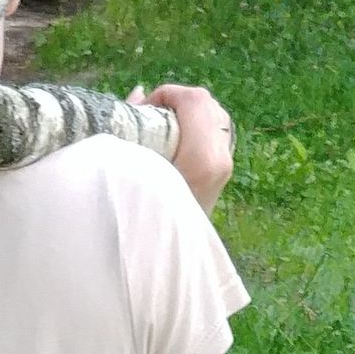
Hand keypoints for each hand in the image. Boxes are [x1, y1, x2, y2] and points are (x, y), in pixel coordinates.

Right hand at [128, 80, 234, 212]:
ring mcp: (225, 168)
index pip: (194, 100)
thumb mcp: (129, 170)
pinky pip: (217, 133)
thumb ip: (133, 127)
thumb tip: (139, 92)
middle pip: (207, 103)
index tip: (144, 108)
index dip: (166, 94)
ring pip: (216, 116)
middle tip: (152, 115)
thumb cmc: (138, 217)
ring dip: (189, 113)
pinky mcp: (224, 174)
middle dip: (178, 101)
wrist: (160, 261)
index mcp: (203, 159)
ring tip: (163, 127)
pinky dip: (198, 127)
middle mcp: (221, 161)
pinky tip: (176, 141)